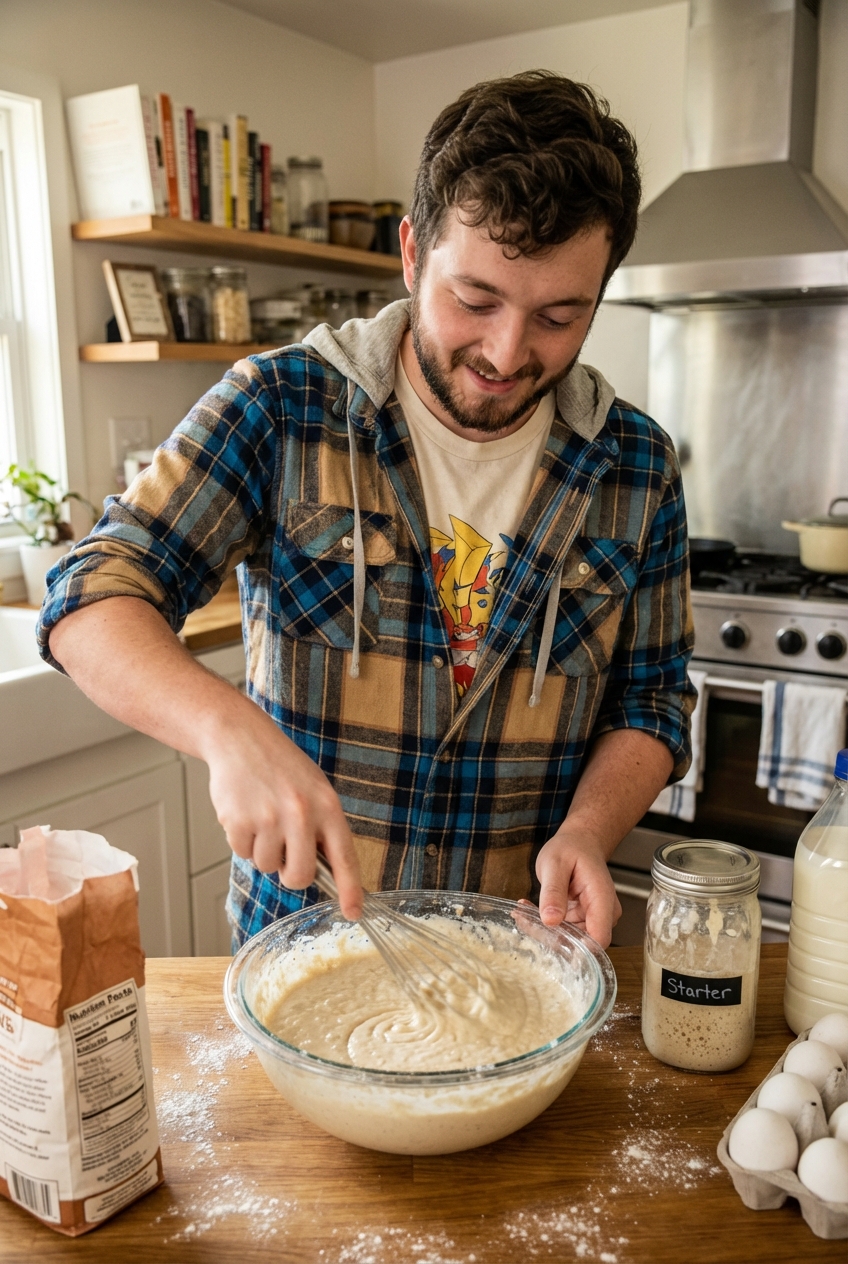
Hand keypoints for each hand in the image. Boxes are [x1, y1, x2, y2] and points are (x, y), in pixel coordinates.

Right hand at [202, 706, 362, 919]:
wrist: (241, 737)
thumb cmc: (280, 766)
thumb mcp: (315, 789)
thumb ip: (322, 827)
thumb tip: (325, 871)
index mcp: (327, 806)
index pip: (344, 857)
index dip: (350, 889)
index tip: (353, 913)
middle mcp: (301, 814)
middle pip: (300, 876)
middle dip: (291, 874)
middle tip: (285, 853)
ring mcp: (269, 818)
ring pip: (267, 866)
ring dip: (263, 850)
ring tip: (262, 817)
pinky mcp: (239, 821)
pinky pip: (241, 853)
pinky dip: (242, 840)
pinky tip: (245, 812)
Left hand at [534, 831, 621, 947]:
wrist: (580, 843)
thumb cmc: (571, 849)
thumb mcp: (555, 864)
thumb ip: (553, 891)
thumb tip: (550, 920)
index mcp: (602, 899)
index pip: (598, 939)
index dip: (576, 949)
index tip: (547, 942)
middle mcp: (603, 913)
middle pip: (582, 942)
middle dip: (552, 937)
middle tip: (524, 921)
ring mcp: (593, 918)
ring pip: (570, 939)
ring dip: (546, 931)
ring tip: (523, 914)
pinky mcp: (582, 919)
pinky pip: (564, 930)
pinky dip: (547, 924)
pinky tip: (530, 910)